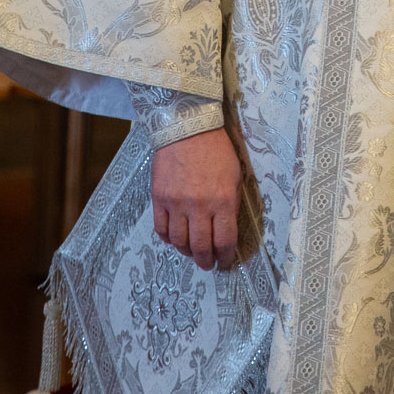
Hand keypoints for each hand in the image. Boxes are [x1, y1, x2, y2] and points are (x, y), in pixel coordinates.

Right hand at [151, 127, 241, 270]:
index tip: (225, 261)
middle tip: (207, 264)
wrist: (187, 129)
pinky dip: (168, 239)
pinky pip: (161, 229)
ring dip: (187, 252)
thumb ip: (231, 204)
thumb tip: (226, 229)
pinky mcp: (159, 198)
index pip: (224, 241)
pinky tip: (174, 239)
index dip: (226, 256)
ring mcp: (177, 203)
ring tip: (191, 252)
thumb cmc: (215, 150)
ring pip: (179, 242)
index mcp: (223, 200)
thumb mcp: (234, 175)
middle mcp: (199, 206)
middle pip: (201, 247)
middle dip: (206, 261)